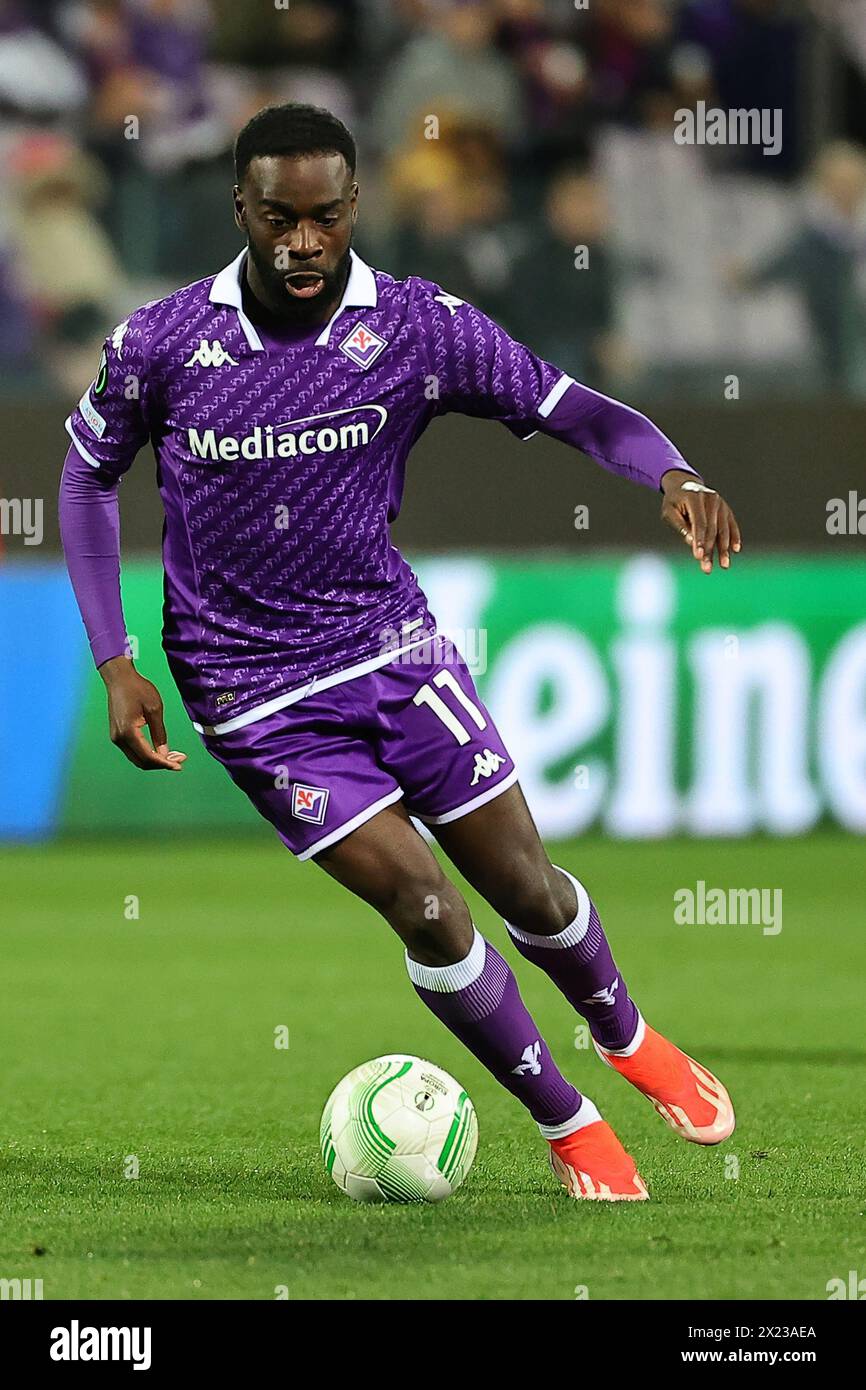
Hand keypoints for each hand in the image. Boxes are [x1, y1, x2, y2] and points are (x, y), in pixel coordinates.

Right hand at [99, 656, 186, 770]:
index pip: (148, 756)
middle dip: (162, 764)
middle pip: (142, 762)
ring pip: (137, 758)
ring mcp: (116, 738)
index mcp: (128, 732)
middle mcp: (119, 739)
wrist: (119, 678)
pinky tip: (160, 751)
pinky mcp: (117, 735)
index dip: (165, 763)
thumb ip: (159, 733)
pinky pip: (133, 751)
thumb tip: (165, 754)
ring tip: (173, 757)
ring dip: (155, 760)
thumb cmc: (138, 689)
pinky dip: (147, 754)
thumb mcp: (154, 709)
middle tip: (180, 760)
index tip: (180, 765)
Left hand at [661, 469, 741, 573]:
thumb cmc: (674, 502)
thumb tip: (691, 542)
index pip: (699, 523)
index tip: (698, 557)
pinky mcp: (726, 509)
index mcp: (695, 498)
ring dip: (724, 549)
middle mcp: (711, 499)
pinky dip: (734, 537)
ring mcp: (721, 503)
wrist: (685, 485)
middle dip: (710, 550)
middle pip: (713, 529)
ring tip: (724, 565)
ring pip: (723, 529)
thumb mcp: (669, 512)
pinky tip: (736, 550)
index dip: (700, 541)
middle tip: (707, 568)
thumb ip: (680, 526)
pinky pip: (732, 525)